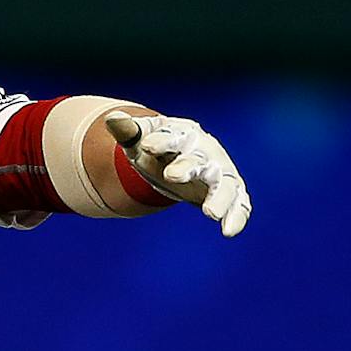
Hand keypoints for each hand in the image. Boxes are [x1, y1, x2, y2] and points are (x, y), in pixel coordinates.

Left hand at [106, 111, 251, 237]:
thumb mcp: (141, 140)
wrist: (181, 159)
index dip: (161, 141)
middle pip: (198, 159)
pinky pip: (239, 203)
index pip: (173, 137)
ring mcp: (220, 172)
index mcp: (184, 136)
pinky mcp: (230, 192)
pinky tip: (229, 232)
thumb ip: (129, 132)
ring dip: (219, 197)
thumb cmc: (159, 149)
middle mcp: (206, 152)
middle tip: (171, 176)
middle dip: (187, 167)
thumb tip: (111, 119)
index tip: (148, 145)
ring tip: (210, 213)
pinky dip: (237, 216)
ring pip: (225, 183)